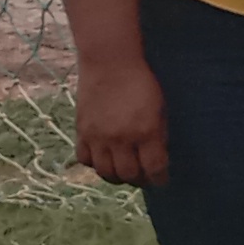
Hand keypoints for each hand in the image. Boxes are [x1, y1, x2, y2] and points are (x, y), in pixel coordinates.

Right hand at [73, 57, 170, 185]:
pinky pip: (85, 159)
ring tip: (123, 172)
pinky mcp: (81, 131)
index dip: (159, 179)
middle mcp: (121, 138)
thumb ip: (158, 135)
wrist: (110, 63)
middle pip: (128, 175)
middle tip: (143, 176)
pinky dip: (95, 164)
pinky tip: (104, 159)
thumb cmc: (141, 83)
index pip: (154, 168)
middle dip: (139, 180)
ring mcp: (98, 136)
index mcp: (146, 132)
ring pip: (105, 172)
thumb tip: (158, 157)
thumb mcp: (159, 109)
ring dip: (116, 177)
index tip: (162, 180)